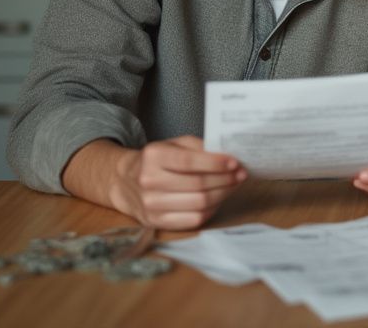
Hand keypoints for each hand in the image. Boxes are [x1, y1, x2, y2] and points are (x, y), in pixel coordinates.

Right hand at [100, 136, 245, 229]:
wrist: (126, 181)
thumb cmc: (157, 161)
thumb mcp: (174, 144)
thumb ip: (199, 147)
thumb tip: (228, 155)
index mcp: (153, 157)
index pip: (190, 162)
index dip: (216, 163)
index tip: (235, 162)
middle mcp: (149, 181)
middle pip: (198, 185)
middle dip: (226, 180)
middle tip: (241, 174)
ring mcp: (151, 204)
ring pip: (199, 204)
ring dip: (223, 194)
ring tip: (234, 185)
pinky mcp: (156, 222)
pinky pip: (193, 219)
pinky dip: (212, 209)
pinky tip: (219, 199)